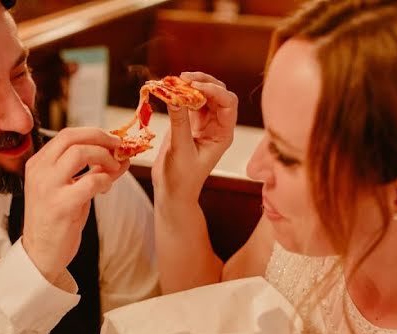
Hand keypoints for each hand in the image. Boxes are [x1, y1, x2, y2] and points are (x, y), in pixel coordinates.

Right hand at [22, 127, 128, 282]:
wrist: (41, 254)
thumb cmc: (57, 221)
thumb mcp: (70, 189)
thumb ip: (91, 171)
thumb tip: (121, 157)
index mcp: (38, 164)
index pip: (66, 134)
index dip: (93, 133)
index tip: (112, 140)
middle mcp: (39, 171)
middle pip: (72, 137)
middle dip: (101, 138)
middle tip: (119, 147)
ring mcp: (48, 187)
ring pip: (81, 153)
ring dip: (105, 157)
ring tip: (114, 169)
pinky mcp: (62, 205)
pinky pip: (91, 181)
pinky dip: (105, 180)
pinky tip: (105, 189)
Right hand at [151, 72, 237, 201]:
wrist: (172, 192)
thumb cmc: (181, 178)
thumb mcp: (180, 150)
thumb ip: (179, 122)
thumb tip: (174, 96)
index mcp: (223, 134)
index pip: (228, 103)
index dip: (213, 91)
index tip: (193, 87)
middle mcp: (217, 125)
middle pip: (217, 93)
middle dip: (202, 82)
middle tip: (182, 78)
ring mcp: (203, 123)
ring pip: (202, 94)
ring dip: (189, 85)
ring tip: (173, 82)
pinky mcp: (188, 122)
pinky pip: (187, 101)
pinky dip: (179, 93)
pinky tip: (168, 90)